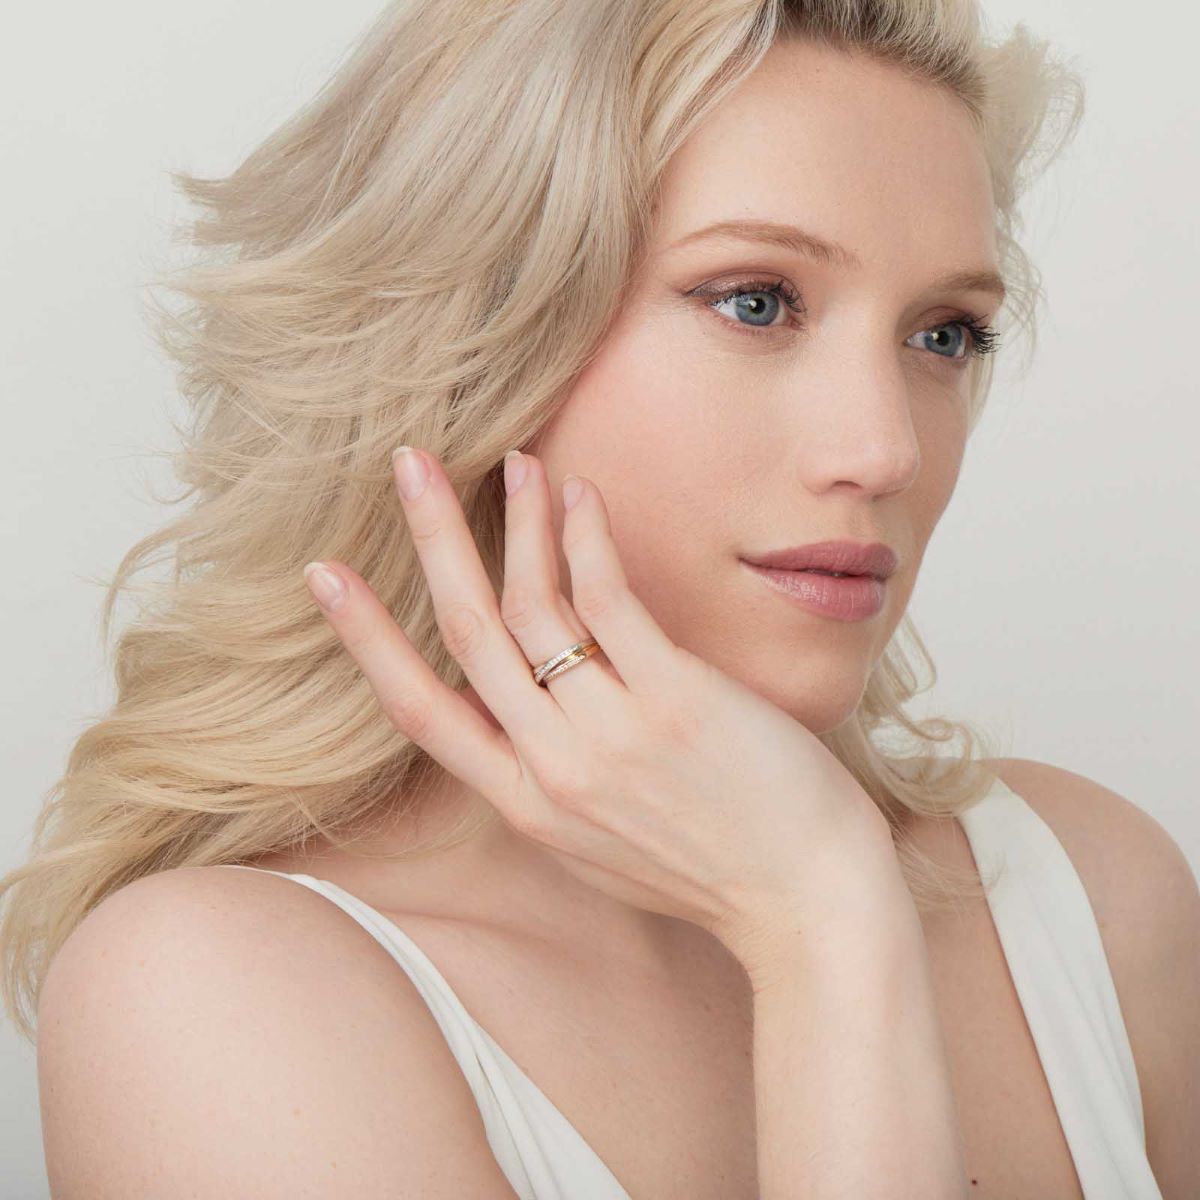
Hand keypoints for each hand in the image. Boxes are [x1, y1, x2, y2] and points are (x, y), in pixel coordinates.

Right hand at [302, 445, 900, 965]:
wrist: (807, 906)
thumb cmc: (712, 869)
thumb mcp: (603, 848)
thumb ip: (555, 783)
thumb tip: (536, 714)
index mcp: (525, 807)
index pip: (418, 711)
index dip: (366, 638)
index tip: (326, 577)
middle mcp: (552, 769)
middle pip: (467, 633)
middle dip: (432, 541)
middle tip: (408, 465)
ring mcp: (610, 735)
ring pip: (532, 606)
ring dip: (517, 523)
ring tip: (513, 461)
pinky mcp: (675, 700)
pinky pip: (609, 601)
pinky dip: (586, 539)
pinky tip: (578, 494)